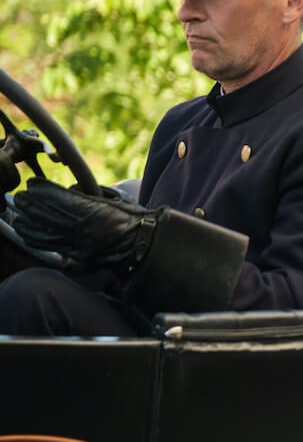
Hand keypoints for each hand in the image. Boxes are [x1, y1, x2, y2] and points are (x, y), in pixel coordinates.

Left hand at [13, 178, 162, 273]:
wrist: (145, 246)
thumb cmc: (135, 220)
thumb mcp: (116, 198)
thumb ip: (92, 192)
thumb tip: (73, 188)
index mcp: (92, 212)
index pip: (57, 198)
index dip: (41, 190)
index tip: (32, 184)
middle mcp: (81, 229)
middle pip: (46, 214)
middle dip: (29, 204)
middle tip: (18, 197)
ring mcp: (78, 245)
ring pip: (44, 232)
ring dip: (27, 222)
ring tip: (18, 214)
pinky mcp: (78, 257)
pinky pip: (51, 247)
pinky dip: (35, 239)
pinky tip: (26, 232)